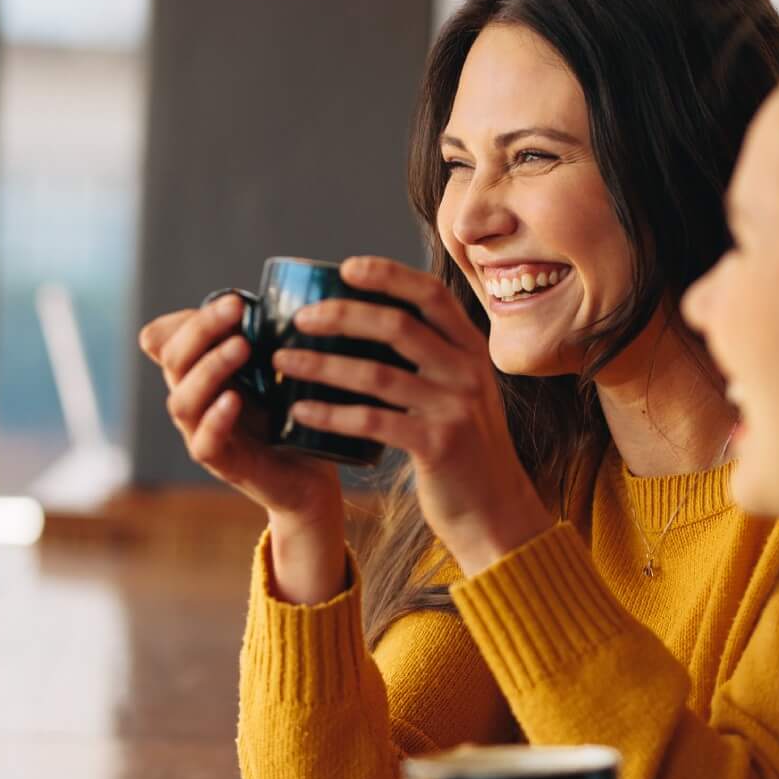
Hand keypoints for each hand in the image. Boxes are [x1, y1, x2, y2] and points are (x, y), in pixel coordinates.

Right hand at [139, 296, 345, 602]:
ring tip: (241, 347)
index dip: (187, 320)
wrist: (312, 477)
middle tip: (236, 308)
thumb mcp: (279, 368)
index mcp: (201, 372)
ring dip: (210, 368)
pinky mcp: (223, 464)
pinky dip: (215, 420)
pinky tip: (233, 399)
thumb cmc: (294, 414)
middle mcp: (194, 400)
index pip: (169, 339)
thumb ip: (269, 333)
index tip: (232, 300)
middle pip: (174, 361)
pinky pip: (205, 442)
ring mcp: (203, 433)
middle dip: (202, 330)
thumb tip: (283, 290)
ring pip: (183, 400)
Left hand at [274, 257, 551, 575]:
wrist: (496, 510)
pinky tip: (300, 411)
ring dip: (323, 364)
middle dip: (343, 315)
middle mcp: (467, 372)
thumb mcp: (462, 392)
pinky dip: (331, 414)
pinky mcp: (437, 446)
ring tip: (282, 361)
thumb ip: (433, 359)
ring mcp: (454, 408)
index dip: (389, 275)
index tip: (346, 268)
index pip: (431, 294)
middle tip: (300, 318)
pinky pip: (372, 422)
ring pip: (377, 374)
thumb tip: (368, 323)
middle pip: (398, 326)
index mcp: (472, 351)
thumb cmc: (465, 449)